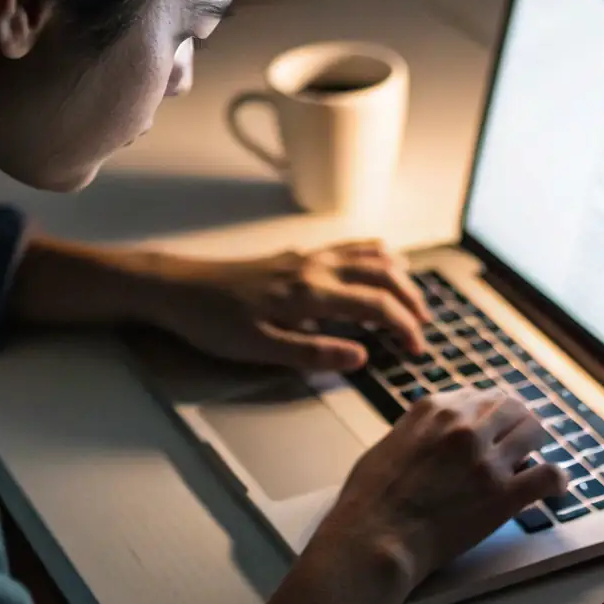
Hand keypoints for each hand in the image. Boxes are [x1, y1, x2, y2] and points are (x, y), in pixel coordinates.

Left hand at [142, 239, 429, 371]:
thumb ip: (313, 353)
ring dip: (400, 277)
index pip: (377, 306)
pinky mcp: (298, 255)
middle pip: (384, 275)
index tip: (416, 351)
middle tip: (423, 329)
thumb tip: (360, 357)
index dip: (405, 328)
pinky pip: (350, 247)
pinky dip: (377, 255)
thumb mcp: (260, 349)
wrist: (179, 288)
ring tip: (414, 300)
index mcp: (311, 294)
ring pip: (371, 256)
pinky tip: (382, 264)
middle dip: (412, 301)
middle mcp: (317, 268)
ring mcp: (309, 258)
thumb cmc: (214, 323)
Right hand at [310, 389, 568, 590]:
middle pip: (512, 407)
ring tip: (534, 460)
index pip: (480, 396)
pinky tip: (556, 488)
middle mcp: (464, 426)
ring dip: (536, 445)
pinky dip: (557, 481)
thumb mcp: (388, 444)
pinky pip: (548, 475)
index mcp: (434, 409)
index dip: (490, 413)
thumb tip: (432, 434)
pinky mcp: (503, 494)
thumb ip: (418, 430)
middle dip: (517, 423)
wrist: (374, 539)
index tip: (494, 425)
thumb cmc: (369, 499)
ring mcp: (486, 459)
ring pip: (535, 431)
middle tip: (519, 441)